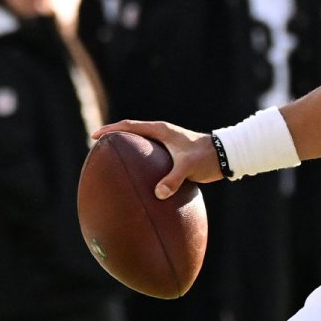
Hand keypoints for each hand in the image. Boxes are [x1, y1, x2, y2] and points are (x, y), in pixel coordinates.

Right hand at [92, 120, 221, 199]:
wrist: (225, 156)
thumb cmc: (207, 156)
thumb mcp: (189, 166)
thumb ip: (173, 179)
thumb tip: (158, 194)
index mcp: (162, 130)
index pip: (131, 126)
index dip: (111, 130)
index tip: (95, 136)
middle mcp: (162, 135)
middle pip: (132, 133)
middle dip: (115, 138)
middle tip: (98, 148)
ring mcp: (167, 145)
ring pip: (141, 146)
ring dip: (127, 151)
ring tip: (112, 163)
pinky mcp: (172, 155)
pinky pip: (150, 158)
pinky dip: (140, 164)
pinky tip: (135, 178)